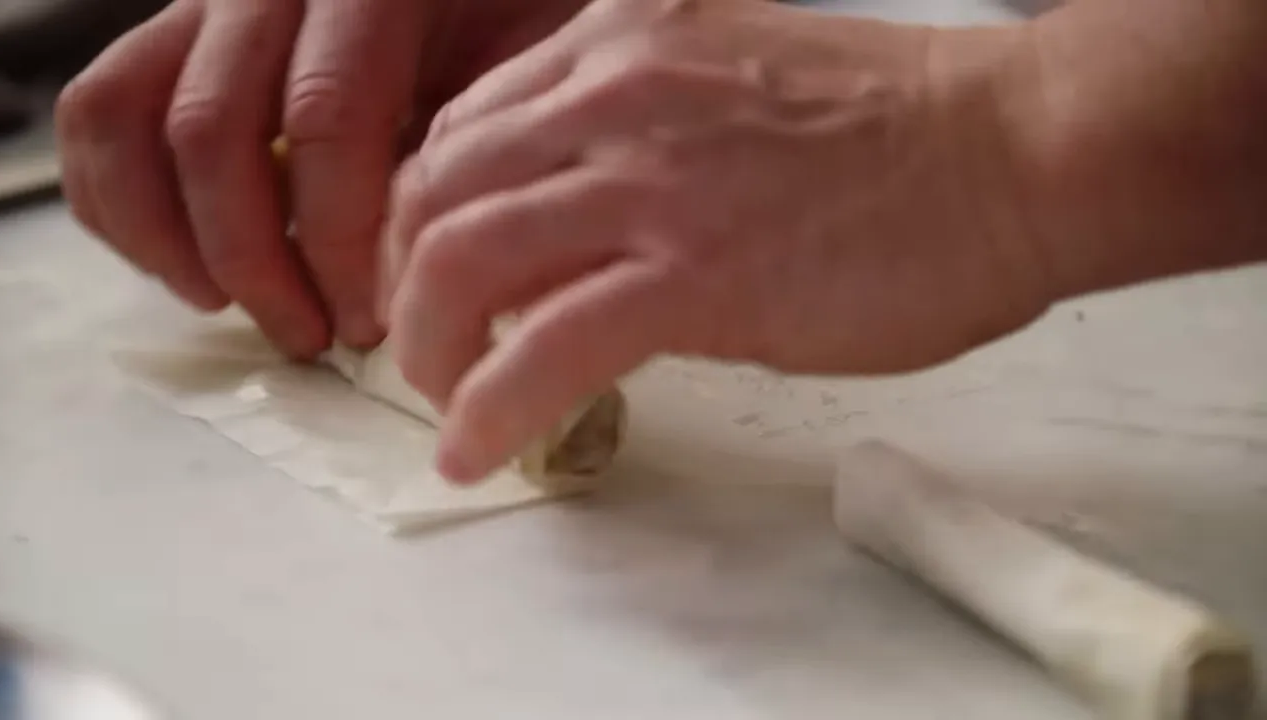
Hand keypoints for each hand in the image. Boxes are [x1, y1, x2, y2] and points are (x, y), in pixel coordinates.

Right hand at [56, 0, 587, 357]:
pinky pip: (101, 111)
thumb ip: (480, 140)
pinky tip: (187, 269)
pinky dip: (120, 203)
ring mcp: (208, 4)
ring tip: (233, 308)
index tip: (368, 323)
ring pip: (127, 119)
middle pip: (212, 129)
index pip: (326, 117)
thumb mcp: (532, 61)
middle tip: (309, 337)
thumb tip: (439, 265)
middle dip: (254, 260)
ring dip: (168, 240)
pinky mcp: (173, 36)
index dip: (338, 239)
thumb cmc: (517, 17)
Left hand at [382, 0, 1052, 482]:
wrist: (1010, 151)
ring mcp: (649, 184)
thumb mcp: (729, 86)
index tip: (431, 273)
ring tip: (442, 402)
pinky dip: (486, 410)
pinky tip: (472, 451)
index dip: (422, 214)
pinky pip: (543, 350)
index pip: (462, 128)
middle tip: (426, 344)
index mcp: (621, 44)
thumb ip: (638, 129)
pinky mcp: (694, 275)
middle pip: (432, 190)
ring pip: (459, 262)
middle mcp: (613, 96)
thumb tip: (581, 214)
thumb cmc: (897, 130)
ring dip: (427, 349)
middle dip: (405, 283)